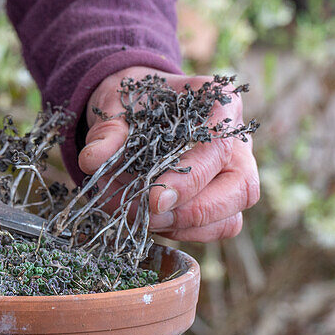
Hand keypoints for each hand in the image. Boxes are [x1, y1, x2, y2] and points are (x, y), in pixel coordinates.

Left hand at [78, 66, 259, 241]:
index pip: (217, 147)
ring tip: (141, 219)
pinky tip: (152, 221)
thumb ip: (108, 129)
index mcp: (220, 103)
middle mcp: (238, 139)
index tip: (154, 200)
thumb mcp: (117, 103)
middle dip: (194, 211)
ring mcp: (236, 171)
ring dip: (185, 227)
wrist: (138, 106)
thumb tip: (92, 160)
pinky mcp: (225, 198)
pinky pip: (219, 227)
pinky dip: (185, 233)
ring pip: (232, 216)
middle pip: (241, 187)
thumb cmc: (136, 101)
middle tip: (149, 216)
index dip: (189, 179)